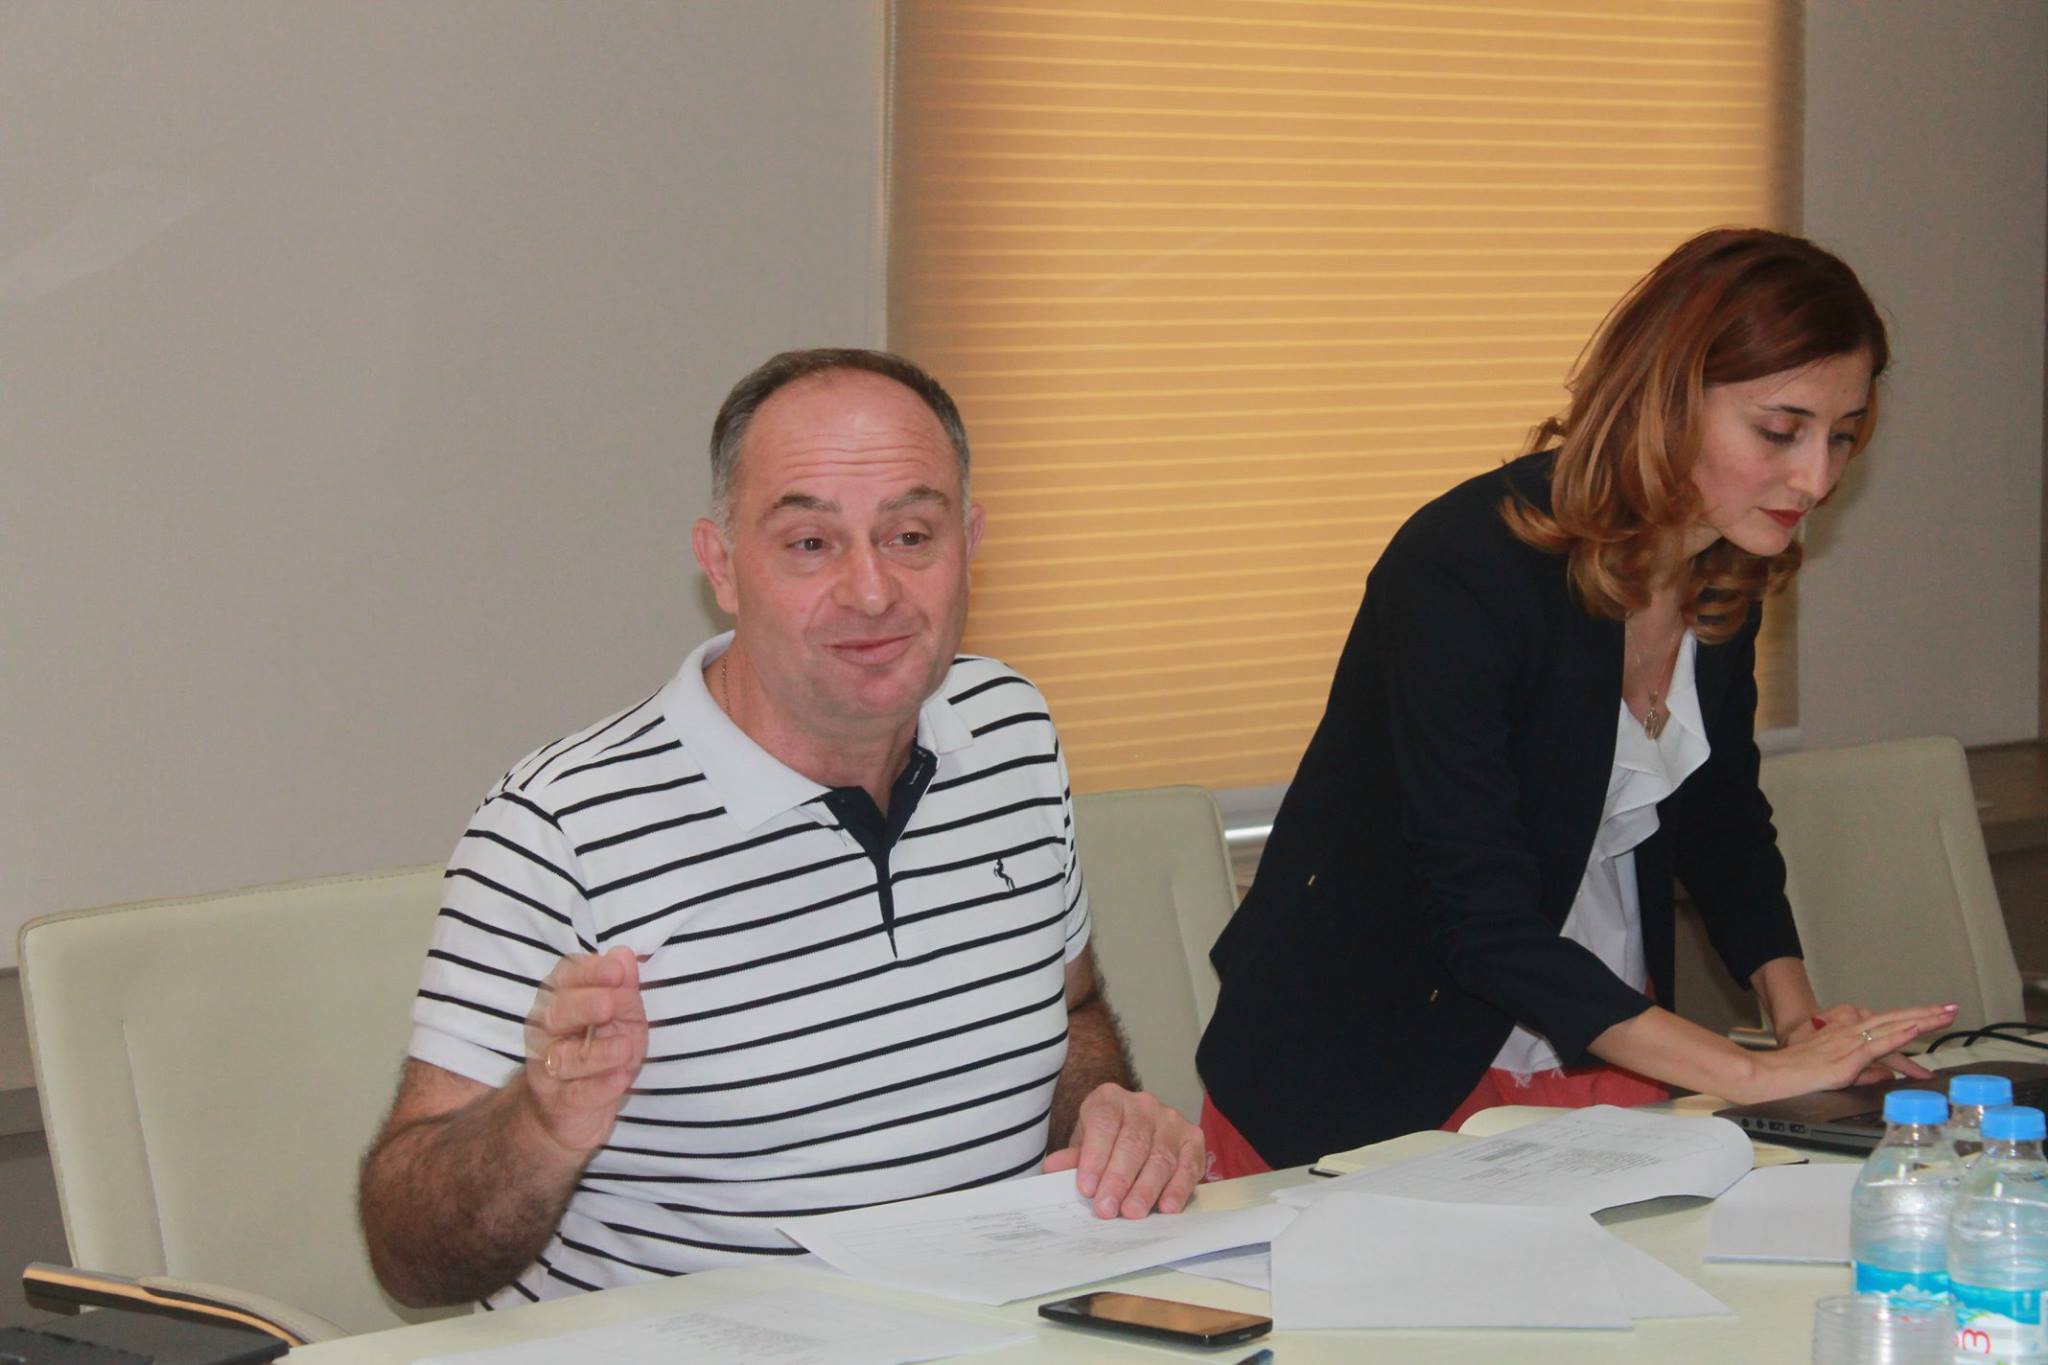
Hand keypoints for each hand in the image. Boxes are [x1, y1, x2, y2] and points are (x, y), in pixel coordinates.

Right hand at [521, 946, 648, 1151]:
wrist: (569, 1111)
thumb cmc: (600, 1051)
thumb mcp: (622, 1017)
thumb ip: (624, 989)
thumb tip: (625, 956)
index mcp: (561, 1001)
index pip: (566, 978)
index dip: (590, 972)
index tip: (618, 970)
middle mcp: (547, 1032)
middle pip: (557, 1013)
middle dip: (584, 1005)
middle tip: (609, 1005)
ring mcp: (549, 1069)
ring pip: (565, 1058)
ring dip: (598, 1052)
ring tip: (626, 1048)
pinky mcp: (559, 1103)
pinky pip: (576, 1094)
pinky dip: (599, 1087)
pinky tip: (620, 1079)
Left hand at [1042, 1084, 1204, 1218]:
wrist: (1136, 1129)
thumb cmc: (1107, 1141)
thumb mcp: (1085, 1144)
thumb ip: (1072, 1158)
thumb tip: (1052, 1169)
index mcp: (1110, 1099)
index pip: (1103, 1124)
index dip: (1094, 1157)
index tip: (1086, 1188)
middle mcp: (1144, 1104)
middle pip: (1133, 1143)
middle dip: (1118, 1179)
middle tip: (1107, 1209)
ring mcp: (1171, 1120)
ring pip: (1160, 1156)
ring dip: (1146, 1188)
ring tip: (1132, 1212)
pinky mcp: (1194, 1138)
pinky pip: (1188, 1165)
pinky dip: (1178, 1188)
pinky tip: (1167, 1207)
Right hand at [1780, 1002, 1945, 1084]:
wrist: (1771, 1075)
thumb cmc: (1796, 1074)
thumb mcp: (1837, 1073)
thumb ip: (1863, 1073)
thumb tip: (1886, 1076)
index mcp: (1849, 1036)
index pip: (1888, 1024)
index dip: (1915, 1018)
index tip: (1937, 1014)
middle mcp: (1851, 1034)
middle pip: (1895, 1020)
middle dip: (1926, 1014)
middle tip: (1952, 1008)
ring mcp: (1849, 1044)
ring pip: (1891, 1028)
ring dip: (1919, 1020)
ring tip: (1943, 1015)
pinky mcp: (1845, 1059)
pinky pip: (1875, 1046)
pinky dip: (1896, 1037)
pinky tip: (1911, 1031)